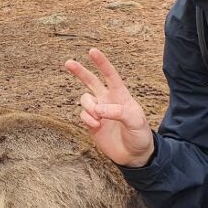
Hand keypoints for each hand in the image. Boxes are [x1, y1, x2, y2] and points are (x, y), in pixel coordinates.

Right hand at [64, 48, 153, 166]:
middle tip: (68, 62)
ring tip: (98, 118)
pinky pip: (83, 115)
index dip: (102, 63)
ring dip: (89, 107)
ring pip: (85, 100)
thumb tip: (98, 109)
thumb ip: (117, 112)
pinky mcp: (92, 123)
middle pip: (91, 81)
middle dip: (80, 72)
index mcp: (121, 95)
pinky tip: (96, 126)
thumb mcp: (135, 121)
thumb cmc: (139, 135)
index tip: (92, 51)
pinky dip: (87, 119)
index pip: (110, 75)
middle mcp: (108, 100)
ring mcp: (99, 112)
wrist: (134, 155)